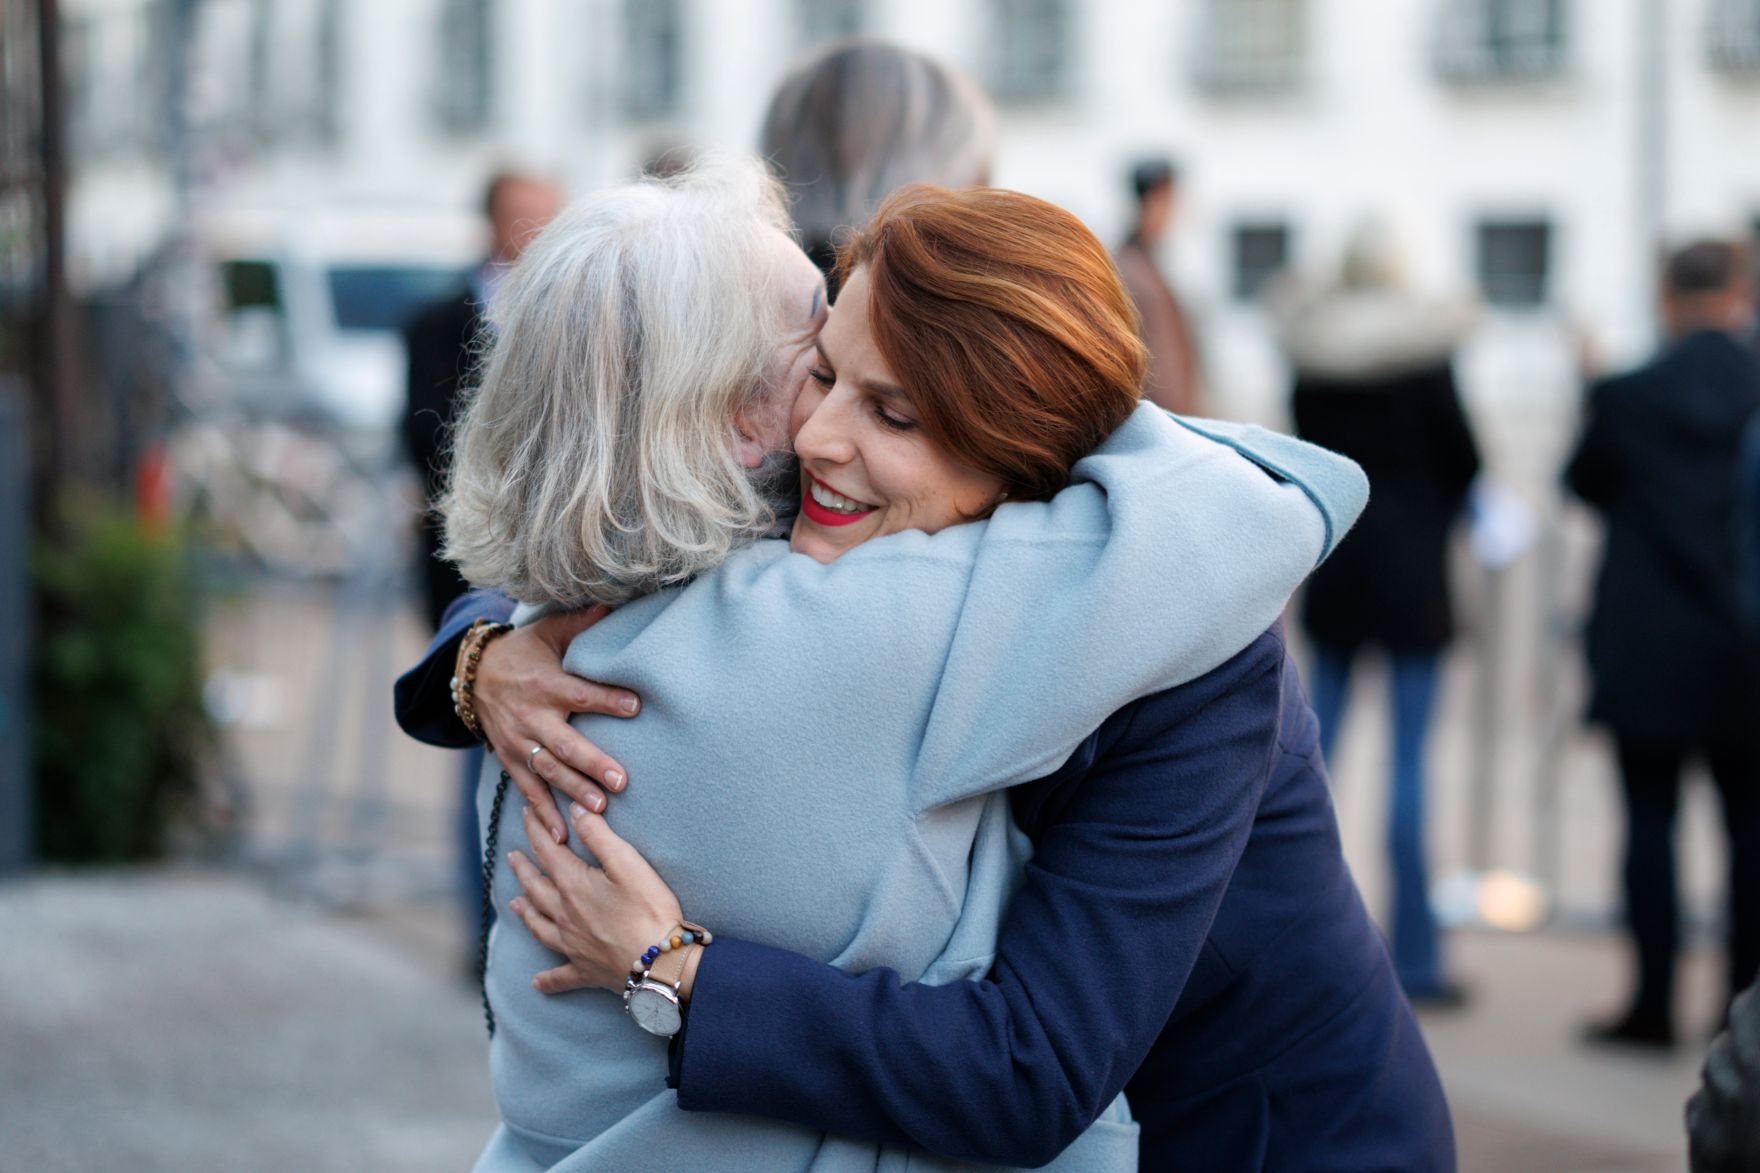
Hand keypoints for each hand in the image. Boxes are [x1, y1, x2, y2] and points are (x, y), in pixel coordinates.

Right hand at [475, 607, 641, 844]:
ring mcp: (518, 741)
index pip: (580, 693)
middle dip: (592, 762)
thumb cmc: (525, 652)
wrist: (473, 673)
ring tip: (599, 809)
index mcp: (546, 684)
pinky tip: (560, 836)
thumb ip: (581, 622)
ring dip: (573, 791)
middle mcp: (531, 716)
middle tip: (621, 781)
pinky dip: (541, 814)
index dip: (607, 699)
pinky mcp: (509, 759)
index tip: (636, 706)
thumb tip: (614, 602)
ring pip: (548, 770)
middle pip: (564, 743)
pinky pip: (527, 789)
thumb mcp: (548, 631)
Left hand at [506, 803, 686, 996]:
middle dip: (523, 869)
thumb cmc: (648, 910)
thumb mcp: (627, 863)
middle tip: (512, 857)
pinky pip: (559, 976)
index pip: (548, 851)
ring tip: (515, 904)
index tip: (527, 813)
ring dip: (525, 912)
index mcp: (573, 885)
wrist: (658, 962)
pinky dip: (546, 980)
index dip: (536, 830)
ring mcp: (571, 945)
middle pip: (535, 887)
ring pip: (538, 925)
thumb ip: (598, 835)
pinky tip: (536, 983)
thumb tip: (574, 811)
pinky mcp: (585, 970)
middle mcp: (564, 915)